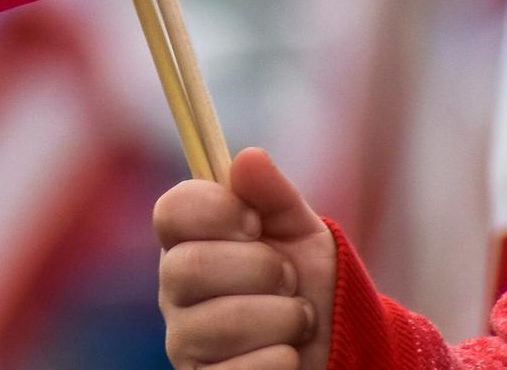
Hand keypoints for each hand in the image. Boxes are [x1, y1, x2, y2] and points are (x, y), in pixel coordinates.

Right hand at [156, 147, 337, 369]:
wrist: (336, 344)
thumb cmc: (307, 282)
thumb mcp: (300, 230)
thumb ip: (274, 194)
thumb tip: (247, 157)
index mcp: (191, 240)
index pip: (170, 211)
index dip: (214, 210)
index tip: (256, 221)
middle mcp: (175, 292)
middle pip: (189, 267)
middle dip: (261, 268)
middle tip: (289, 277)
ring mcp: (184, 343)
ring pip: (221, 323)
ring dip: (284, 317)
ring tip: (299, 319)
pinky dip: (281, 359)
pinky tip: (289, 355)